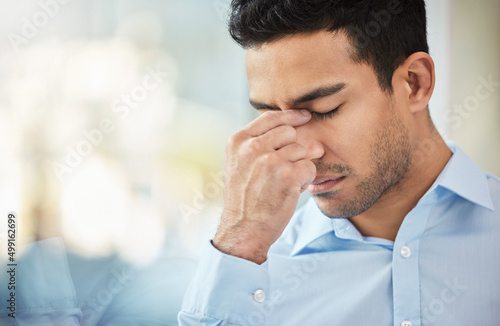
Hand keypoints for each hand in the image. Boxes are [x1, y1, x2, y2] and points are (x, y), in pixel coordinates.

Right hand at [213, 109, 319, 263]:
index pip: (270, 117)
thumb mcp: (240, 165)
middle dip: (294, 148)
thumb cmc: (244, 199)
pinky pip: (310, 167)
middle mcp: (252, 147)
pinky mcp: (287, 175)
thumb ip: (262, 144)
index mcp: (238, 141)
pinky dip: (306, 179)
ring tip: (285, 183)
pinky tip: (292, 190)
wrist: (243, 229)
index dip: (291, 115)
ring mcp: (270, 160)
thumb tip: (304, 130)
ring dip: (300, 166)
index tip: (304, 116)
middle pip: (289, 132)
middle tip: (286, 169)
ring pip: (302, 149)